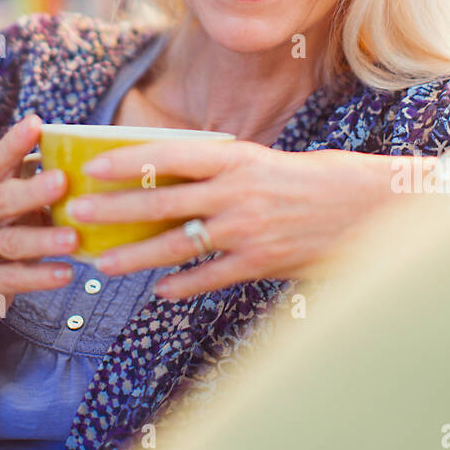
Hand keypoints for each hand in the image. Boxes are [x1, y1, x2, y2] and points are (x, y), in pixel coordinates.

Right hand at [0, 113, 78, 332]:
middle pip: (3, 198)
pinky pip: (11, 278)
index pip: (0, 160)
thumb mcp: (18, 204)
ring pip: (10, 241)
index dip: (15, 142)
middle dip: (32, 190)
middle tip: (62, 181)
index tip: (36, 122)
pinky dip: (39, 277)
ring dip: (43, 239)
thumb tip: (91, 153)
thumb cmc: (7, 233)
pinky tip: (66, 274)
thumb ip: (41, 181)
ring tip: (74, 239)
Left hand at [66, 140, 404, 298]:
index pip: (170, 156)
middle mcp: (236, 193)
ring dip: (134, 256)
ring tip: (101, 263)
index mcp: (237, 159)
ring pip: (176, 246)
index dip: (128, 161)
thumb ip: (224, 170)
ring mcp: (246, 231)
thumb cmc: (319, 179)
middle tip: (77, 213)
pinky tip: (160, 293)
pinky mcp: (260, 264)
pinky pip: (209, 277)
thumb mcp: (267, 162)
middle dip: (115, 210)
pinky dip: (182, 286)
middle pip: (161, 203)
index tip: (94, 166)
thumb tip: (177, 174)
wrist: (371, 210)